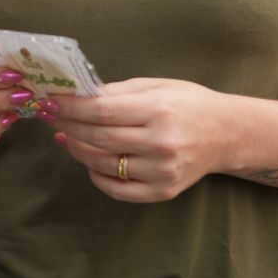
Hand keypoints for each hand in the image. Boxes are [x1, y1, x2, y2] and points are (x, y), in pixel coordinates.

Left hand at [43, 78, 226, 201]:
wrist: (227, 134)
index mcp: (158, 110)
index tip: (51, 101)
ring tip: (66, 136)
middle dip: (68, 126)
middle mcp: (161, 143)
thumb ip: (117, 91)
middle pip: (98, 137)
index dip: (70, 107)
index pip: (102, 111)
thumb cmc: (189, 104)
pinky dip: (97, 175)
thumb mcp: (156, 86)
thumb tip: (78, 96)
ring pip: (103, 164)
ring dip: (77, 149)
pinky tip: (89, 160)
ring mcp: (162, 171)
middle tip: (51, 117)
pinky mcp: (163, 192)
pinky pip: (118, 189)